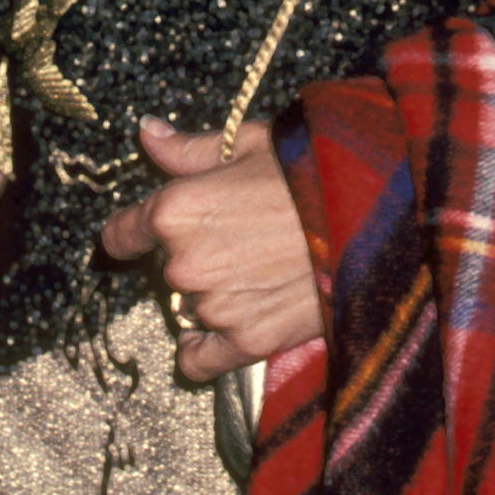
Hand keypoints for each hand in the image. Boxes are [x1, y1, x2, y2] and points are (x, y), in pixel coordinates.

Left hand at [100, 117, 323, 383]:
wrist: (372, 215)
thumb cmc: (310, 171)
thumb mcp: (249, 145)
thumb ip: (188, 149)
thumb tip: (147, 133)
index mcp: (175, 211)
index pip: (121, 234)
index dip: (131, 233)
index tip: (139, 236)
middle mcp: (184, 264)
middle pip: (163, 271)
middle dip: (189, 257)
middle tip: (234, 242)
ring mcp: (215, 308)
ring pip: (186, 310)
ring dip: (208, 297)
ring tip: (253, 275)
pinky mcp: (248, 341)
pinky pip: (200, 361)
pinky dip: (205, 350)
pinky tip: (223, 332)